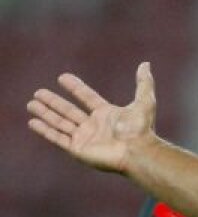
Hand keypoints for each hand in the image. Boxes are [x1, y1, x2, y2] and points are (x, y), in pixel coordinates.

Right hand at [27, 61, 156, 174]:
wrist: (137, 152)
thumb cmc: (141, 130)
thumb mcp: (144, 102)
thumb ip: (143, 83)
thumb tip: (146, 64)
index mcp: (107, 115)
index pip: (87, 98)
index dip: (75, 88)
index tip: (62, 77)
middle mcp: (94, 126)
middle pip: (69, 111)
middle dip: (53, 102)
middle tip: (38, 92)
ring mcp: (85, 138)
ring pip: (60, 123)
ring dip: (45, 113)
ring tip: (30, 104)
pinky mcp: (78, 149)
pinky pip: (57, 138)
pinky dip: (44, 130)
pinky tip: (32, 122)